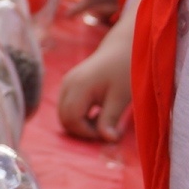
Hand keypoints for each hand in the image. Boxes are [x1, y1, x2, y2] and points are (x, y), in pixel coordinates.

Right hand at [56, 15, 136, 141]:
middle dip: (83, 130)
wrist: (122, 48)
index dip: (87, 132)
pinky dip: (80, 116)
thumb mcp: (121, 97)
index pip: (72, 120)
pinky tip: (98, 112)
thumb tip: (107, 140)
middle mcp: (68, 84)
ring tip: (104, 120)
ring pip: (64, 114)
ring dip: (81, 124)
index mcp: (79, 86)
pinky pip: (68, 107)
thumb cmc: (124, 70)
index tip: (109, 132)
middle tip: (107, 129)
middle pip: (64, 119)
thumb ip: (111, 119)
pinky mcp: (69, 84)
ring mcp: (67, 83)